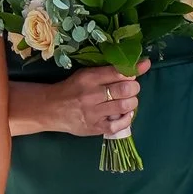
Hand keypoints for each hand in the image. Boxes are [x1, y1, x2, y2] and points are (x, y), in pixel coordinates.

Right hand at [20, 64, 143, 141]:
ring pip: (125, 106)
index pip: (119, 72)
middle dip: (134, 87)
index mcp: (89, 77)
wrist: (50, 109)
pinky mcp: (94, 128)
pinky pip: (119, 125)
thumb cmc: (72, 88)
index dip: (135, 69)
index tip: (142, 67)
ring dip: (132, 102)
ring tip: (127, 101)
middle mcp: (91, 94)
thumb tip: (140, 65)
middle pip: (126, 89)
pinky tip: (124, 113)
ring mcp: (93, 113)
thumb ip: (109, 71)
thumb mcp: (86, 74)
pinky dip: (127, 118)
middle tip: (131, 88)